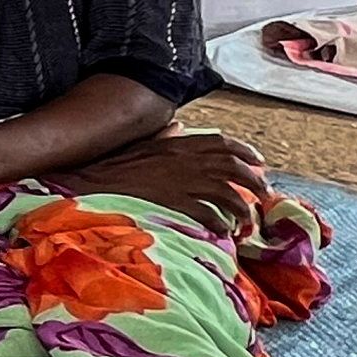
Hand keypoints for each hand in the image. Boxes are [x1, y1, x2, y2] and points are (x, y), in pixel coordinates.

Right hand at [69, 131, 271, 232]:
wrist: (93, 181)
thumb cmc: (115, 164)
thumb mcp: (143, 143)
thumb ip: (165, 136)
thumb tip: (180, 126)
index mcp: (179, 143)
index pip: (222, 143)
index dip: (245, 152)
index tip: (260, 162)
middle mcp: (185, 160)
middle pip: (232, 168)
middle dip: (254, 182)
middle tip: (264, 195)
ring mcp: (180, 181)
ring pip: (226, 193)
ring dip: (241, 208)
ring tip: (246, 222)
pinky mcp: (174, 202)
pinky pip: (206, 213)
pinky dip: (219, 222)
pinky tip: (223, 231)